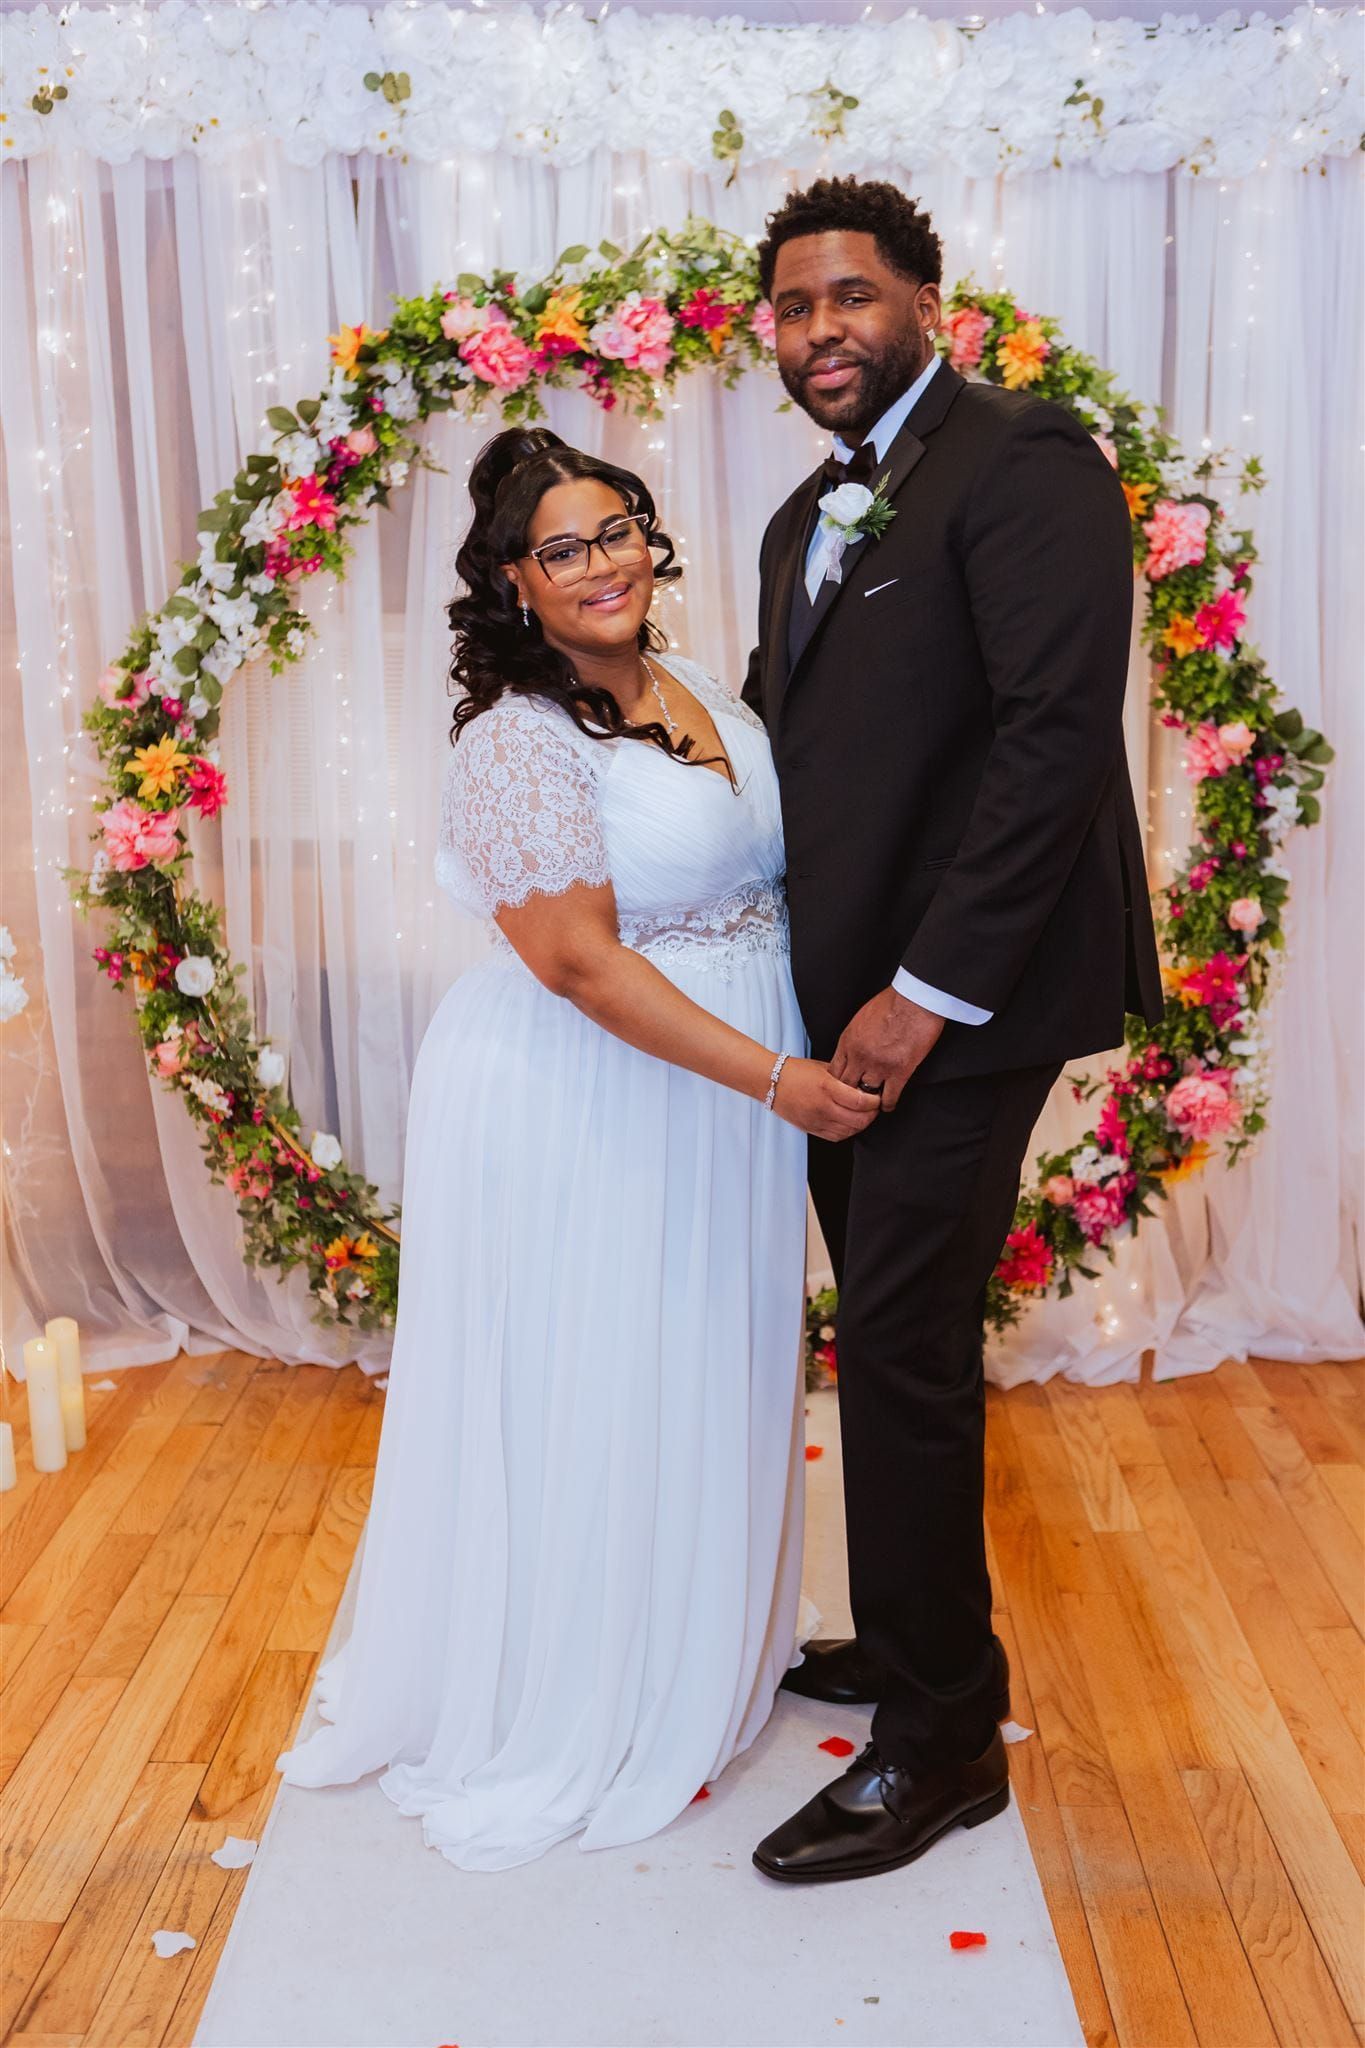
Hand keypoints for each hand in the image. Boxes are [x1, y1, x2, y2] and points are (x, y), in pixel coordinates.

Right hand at [770, 1057, 882, 1140]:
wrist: (769, 1082)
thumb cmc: (795, 1071)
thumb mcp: (823, 1067)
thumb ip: (844, 1077)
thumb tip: (863, 1085)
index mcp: (827, 1087)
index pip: (861, 1101)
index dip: (875, 1101)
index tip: (877, 1097)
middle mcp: (823, 1106)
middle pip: (859, 1120)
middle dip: (872, 1114)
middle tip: (874, 1107)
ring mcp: (816, 1120)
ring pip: (850, 1131)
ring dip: (861, 1124)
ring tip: (863, 1114)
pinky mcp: (811, 1129)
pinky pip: (837, 1136)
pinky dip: (848, 1131)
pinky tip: (849, 1122)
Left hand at [830, 988, 944, 1111]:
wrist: (914, 1000)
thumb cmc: (892, 1002)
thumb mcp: (862, 1017)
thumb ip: (855, 1036)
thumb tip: (854, 1047)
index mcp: (848, 1041)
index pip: (834, 1071)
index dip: (837, 1082)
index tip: (842, 1087)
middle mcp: (860, 1056)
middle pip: (846, 1086)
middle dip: (849, 1095)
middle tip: (853, 1101)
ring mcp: (878, 1066)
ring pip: (866, 1095)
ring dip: (868, 1100)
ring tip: (870, 1105)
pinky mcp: (899, 1071)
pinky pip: (889, 1097)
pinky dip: (888, 1104)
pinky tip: (888, 1105)